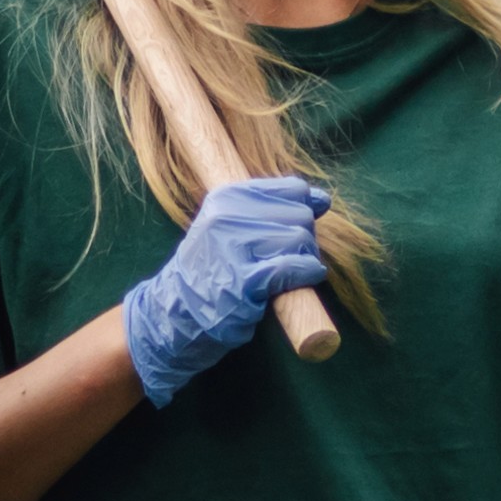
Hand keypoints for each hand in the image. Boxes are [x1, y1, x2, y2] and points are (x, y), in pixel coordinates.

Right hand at [119, 174, 334, 402]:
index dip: (306, 210)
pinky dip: (307, 274)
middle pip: (300, 216)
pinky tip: (302, 281)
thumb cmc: (214, 268)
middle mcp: (227, 215)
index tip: (298, 229)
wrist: (177, 311)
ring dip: (307, 259)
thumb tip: (323, 198)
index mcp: (226, 196)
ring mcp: (234, 247)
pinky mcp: (244, 280)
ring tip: (290, 273)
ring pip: (300, 240)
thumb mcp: (233, 226)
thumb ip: (275, 209)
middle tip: (290, 259)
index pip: (292, 189)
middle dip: (306, 239)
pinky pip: (293, 267)